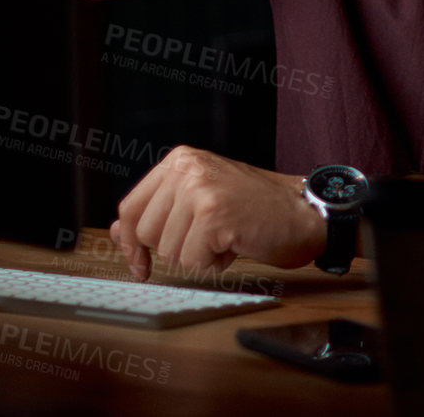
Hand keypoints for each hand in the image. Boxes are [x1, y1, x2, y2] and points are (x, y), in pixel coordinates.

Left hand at [108, 146, 324, 279]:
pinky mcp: (213, 214)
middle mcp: (187, 168)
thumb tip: (118, 231)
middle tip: (210, 237)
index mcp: (181, 160)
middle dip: (175, 247)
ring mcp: (199, 189)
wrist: (306, 212)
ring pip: (168, 251)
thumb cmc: (259, 209)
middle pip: (146, 233)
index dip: (130, 243)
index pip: (131, 207)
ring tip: (227, 236)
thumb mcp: (203, 200)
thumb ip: (161, 212)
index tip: (139, 264)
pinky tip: (236, 244)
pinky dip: (215, 263)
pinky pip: (193, 261)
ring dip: (198, 256)